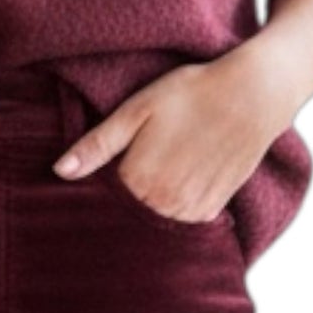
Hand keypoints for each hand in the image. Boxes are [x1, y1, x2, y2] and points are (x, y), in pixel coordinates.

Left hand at [52, 39, 302, 222]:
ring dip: (156, 197)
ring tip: (169, 160)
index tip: (117, 156)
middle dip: (130, 190)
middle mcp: (164, 204)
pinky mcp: (213, 208)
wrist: (252, 95)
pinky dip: (179, 202)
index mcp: (138, 182)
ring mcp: (191, 210)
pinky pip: (184, 217)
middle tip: (150, 152)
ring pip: (157, 215)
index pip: (106, 194)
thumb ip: (97, 145)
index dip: (107, 175)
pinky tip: (187, 173)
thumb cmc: (191, 95)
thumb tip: (59, 172)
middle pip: (131, 208)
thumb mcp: (136, 111)